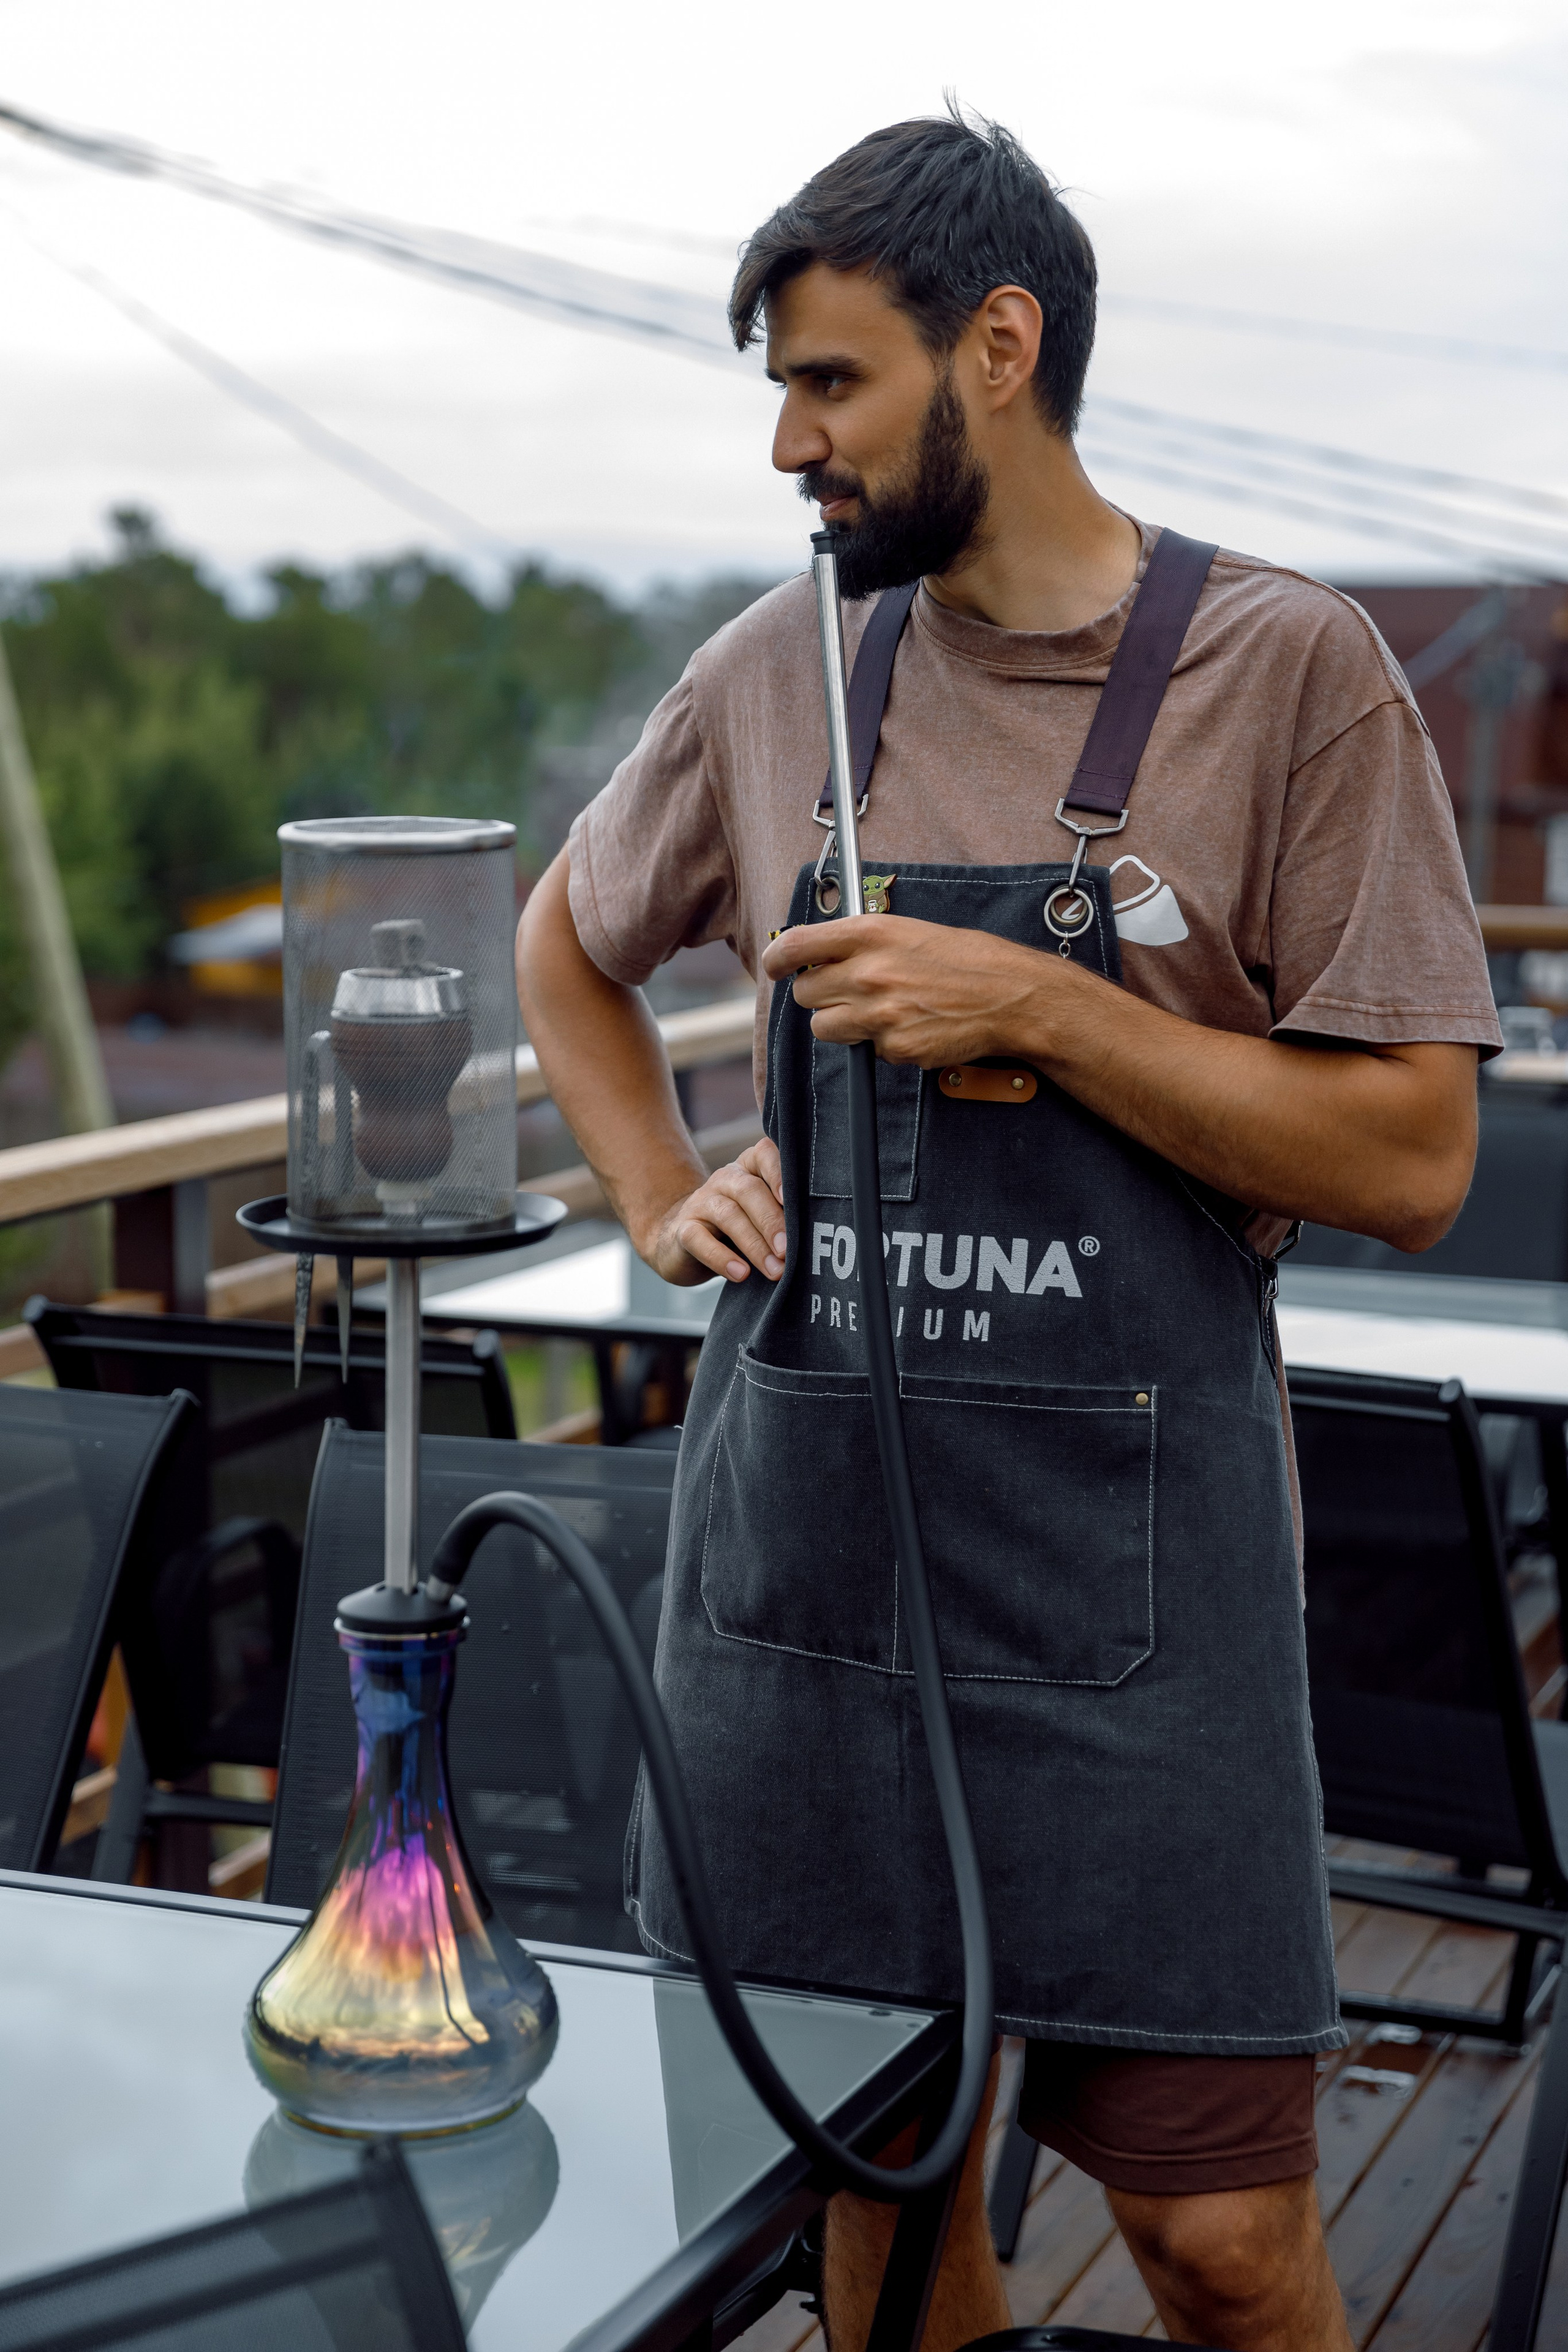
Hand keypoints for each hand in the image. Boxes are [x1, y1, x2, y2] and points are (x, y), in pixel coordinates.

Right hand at [642, 1137, 788, 1285]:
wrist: (682, 1243)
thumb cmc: (737, 1230)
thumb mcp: (761, 1217)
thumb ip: (783, 1217)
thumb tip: (814, 1238)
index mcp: (749, 1169)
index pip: (764, 1154)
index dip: (779, 1173)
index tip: (791, 1199)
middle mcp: (725, 1179)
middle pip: (749, 1191)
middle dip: (771, 1221)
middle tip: (787, 1251)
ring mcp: (701, 1203)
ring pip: (728, 1216)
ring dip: (754, 1245)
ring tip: (774, 1270)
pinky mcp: (683, 1229)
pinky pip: (700, 1239)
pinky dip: (721, 1258)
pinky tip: (740, 1274)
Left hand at [761, 914, 1057, 1067]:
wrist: (1008, 995)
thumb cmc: (965, 959)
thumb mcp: (908, 930)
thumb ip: (861, 942)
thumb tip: (819, 954)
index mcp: (869, 934)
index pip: (795, 946)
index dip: (777, 960)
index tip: (775, 967)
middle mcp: (868, 972)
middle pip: (805, 993)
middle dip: (819, 994)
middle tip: (846, 991)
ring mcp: (879, 1014)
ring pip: (824, 1027)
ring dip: (841, 1023)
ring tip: (878, 1011)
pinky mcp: (893, 1048)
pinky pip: (864, 1051)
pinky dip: (880, 1043)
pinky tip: (910, 1025)